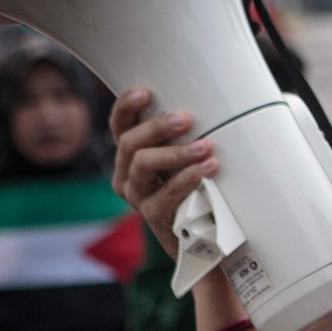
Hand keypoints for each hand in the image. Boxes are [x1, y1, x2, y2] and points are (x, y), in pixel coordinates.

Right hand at [109, 89, 217, 258]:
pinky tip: (207, 170)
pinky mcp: (153, 217)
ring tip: (205, 147)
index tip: (145, 93)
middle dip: (158, 127)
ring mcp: (138, 197)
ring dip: (177, 152)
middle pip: (130, 143)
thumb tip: (211, 105)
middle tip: (187, 119)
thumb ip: (186, 137)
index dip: (126, 107)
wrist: (202, 237)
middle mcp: (127, 175)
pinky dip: (187, 179)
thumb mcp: (186, 160)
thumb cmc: (196, 190)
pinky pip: (165, 194)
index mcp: (131, 156)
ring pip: (143, 164)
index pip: (120, 126)